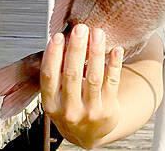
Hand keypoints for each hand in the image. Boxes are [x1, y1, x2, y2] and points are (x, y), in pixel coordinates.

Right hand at [40, 24, 123, 147]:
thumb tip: (59, 42)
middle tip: (80, 29)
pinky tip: (116, 50)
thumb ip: (56, 77)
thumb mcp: (56, 99)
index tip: (58, 37)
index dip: (53, 56)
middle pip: (72, 75)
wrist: (90, 135)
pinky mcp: (108, 110)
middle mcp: (69, 110)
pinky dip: (114, 65)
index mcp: (52, 105)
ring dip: (96, 53)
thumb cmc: (71, 110)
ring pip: (94, 78)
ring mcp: (90, 111)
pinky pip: (112, 83)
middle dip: (77, 49)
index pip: (49, 78)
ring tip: (98, 33)